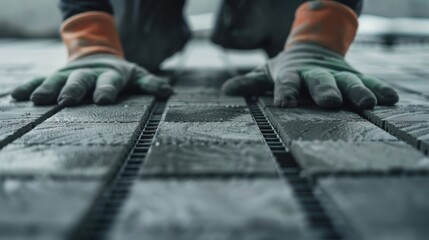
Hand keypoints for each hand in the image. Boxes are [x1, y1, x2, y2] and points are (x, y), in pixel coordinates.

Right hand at [12, 54, 172, 105]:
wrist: (99, 57)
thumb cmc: (121, 74)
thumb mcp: (137, 76)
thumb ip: (151, 84)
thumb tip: (169, 91)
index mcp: (111, 75)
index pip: (110, 83)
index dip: (107, 90)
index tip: (103, 100)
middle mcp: (89, 75)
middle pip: (81, 81)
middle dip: (73, 90)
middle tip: (66, 100)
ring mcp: (70, 75)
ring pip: (57, 81)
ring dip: (47, 89)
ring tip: (37, 100)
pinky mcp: (56, 77)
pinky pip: (40, 81)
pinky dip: (29, 87)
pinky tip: (16, 96)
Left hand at [222, 43, 398, 108]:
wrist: (312, 49)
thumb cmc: (286, 68)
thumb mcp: (267, 73)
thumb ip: (249, 83)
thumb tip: (226, 91)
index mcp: (292, 74)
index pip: (287, 82)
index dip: (286, 91)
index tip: (284, 102)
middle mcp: (315, 74)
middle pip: (320, 82)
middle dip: (325, 91)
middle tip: (329, 101)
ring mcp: (336, 74)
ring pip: (347, 82)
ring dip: (357, 92)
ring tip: (368, 103)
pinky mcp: (353, 76)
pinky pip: (368, 81)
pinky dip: (379, 88)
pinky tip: (391, 98)